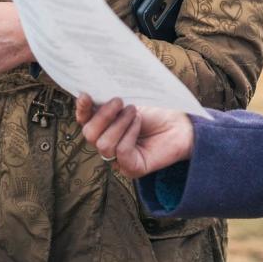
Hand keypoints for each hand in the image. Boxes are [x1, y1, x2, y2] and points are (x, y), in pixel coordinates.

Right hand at [75, 95, 194, 177]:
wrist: (180, 124)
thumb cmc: (156, 112)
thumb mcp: (129, 103)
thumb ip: (109, 102)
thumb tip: (90, 93)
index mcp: (104, 126)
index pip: (84, 121)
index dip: (82, 110)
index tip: (86, 96)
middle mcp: (107, 143)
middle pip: (89, 135)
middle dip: (103, 116)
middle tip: (119, 101)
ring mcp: (118, 159)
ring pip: (103, 145)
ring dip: (119, 124)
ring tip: (134, 112)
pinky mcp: (131, 169)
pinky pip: (121, 152)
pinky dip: (129, 134)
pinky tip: (138, 124)